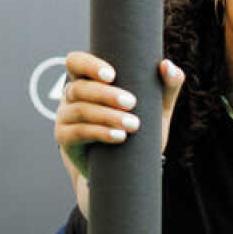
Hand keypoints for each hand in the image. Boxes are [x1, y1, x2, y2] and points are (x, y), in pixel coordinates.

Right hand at [55, 52, 185, 179]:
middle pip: (80, 88)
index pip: (76, 62)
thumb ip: (166, 86)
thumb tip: (167, 65)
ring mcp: (65, 117)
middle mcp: (72, 96)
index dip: (89, 65)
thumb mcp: (155, 108)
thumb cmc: (137, 132)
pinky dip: (100, 133)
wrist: (123, 171)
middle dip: (106, 94)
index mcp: (88, 80)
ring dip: (107, 116)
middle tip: (132, 103)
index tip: (112, 75)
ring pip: (81, 110)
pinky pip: (79, 132)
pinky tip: (119, 137)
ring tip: (133, 124)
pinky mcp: (66, 139)